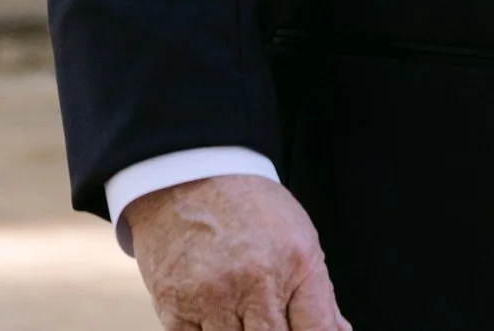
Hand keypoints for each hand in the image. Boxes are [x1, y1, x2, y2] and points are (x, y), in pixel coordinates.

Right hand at [128, 175, 350, 330]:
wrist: (188, 177)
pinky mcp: (174, 309)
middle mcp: (255, 282)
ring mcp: (212, 298)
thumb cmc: (248, 208)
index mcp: (295, 264)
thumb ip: (318, 296)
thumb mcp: (299, 239)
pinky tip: (214, 318)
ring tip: (242, 313)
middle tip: (266, 320)